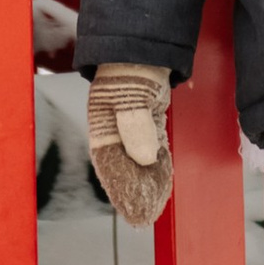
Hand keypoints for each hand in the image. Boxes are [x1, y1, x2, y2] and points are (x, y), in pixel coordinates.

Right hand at [87, 63, 174, 223]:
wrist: (144, 48)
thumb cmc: (132, 68)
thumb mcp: (132, 95)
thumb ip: (136, 125)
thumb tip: (146, 158)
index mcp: (101, 125)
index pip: (109, 165)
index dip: (120, 189)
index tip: (131, 210)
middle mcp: (113, 130)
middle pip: (123, 168)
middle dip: (133, 193)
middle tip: (144, 216)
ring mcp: (130, 128)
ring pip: (137, 164)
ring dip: (145, 185)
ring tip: (153, 207)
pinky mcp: (146, 123)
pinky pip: (150, 152)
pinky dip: (155, 169)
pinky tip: (162, 182)